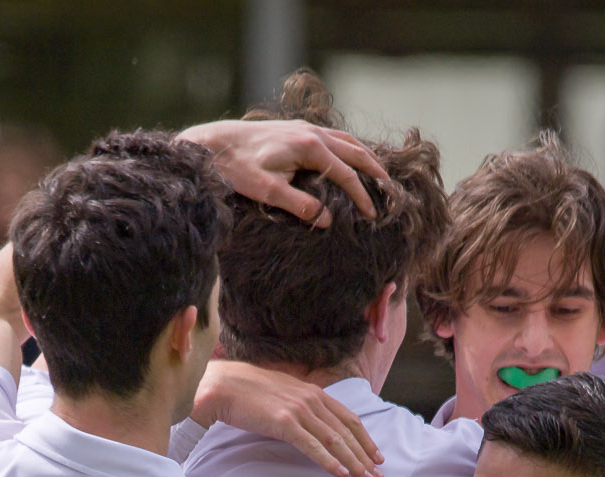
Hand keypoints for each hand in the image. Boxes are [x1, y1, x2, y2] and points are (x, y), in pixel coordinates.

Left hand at [177, 119, 384, 226]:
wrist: (214, 143)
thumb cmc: (237, 168)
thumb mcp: (267, 191)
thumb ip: (300, 205)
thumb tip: (327, 220)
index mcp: (309, 147)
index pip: (346, 174)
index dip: (361, 195)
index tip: (372, 215)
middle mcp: (311, 133)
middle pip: (355, 151)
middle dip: (374, 171)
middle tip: (390, 191)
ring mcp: (304, 128)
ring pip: (346, 140)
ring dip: (365, 156)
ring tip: (378, 173)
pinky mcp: (295, 129)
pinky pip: (333, 136)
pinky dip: (349, 147)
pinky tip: (350, 157)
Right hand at [193, 361, 383, 476]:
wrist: (222, 385)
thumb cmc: (248, 392)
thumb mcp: (284, 396)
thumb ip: (301, 408)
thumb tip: (310, 425)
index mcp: (314, 393)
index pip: (349, 418)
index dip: (366, 439)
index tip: (377, 457)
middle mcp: (312, 400)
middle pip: (347, 432)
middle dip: (365, 456)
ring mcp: (299, 411)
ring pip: (335, 441)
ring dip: (353, 462)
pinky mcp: (284, 423)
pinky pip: (312, 446)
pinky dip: (328, 461)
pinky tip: (340, 474)